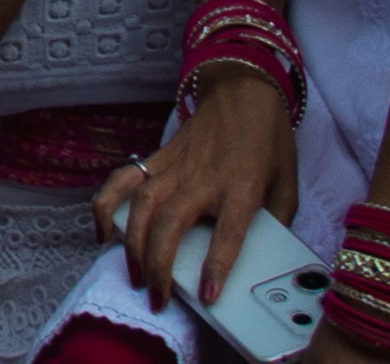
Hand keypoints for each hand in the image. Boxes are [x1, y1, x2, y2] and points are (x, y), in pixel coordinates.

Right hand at [103, 48, 300, 300]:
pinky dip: (105, 204)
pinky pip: (123, 180)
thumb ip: (276, 220)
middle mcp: (202, 180)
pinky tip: (101, 231)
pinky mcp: (157, 158)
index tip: (208, 296)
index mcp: (241, 189)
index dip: (217, 266)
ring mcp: (173, 167)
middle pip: (169, 224)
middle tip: (156, 296)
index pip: (228, 233)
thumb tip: (264, 255)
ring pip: (140, 206)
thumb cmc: (269, 142)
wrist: (243, 93)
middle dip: (157, 265)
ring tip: (132, 274)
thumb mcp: (287, 184)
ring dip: (131, 243)